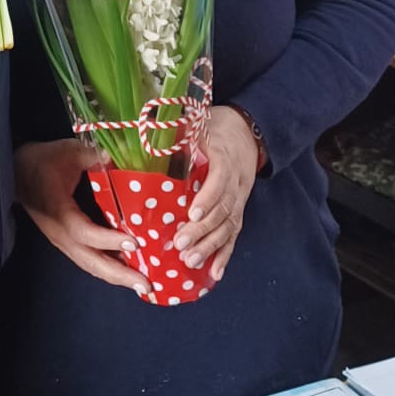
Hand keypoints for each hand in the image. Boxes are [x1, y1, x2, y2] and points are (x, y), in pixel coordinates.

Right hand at [14, 140, 152, 295]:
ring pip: (90, 264)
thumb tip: (113, 158)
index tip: (133, 243)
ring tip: (143, 285)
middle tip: (146, 284)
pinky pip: (89, 259)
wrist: (18, 174)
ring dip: (116, 276)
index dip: (107, 239)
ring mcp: (63, 240)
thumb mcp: (66, 151)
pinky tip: (129, 271)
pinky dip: (109, 268)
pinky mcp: (68, 242)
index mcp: (58, 210)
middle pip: (89, 260)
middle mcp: (60, 232)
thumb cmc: (43, 162)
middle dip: (118, 274)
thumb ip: (91, 155)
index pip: (83, 231)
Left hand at [173, 106, 259, 279]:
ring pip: (229, 226)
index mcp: (225, 157)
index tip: (192, 213)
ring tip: (191, 262)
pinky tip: (215, 273)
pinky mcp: (238, 210)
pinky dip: (225, 255)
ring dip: (211, 246)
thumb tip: (147, 132)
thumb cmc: (215, 127)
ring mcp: (239, 199)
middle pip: (223, 209)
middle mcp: (236, 181)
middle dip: (202, 230)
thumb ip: (178, 130)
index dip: (209, 198)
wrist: (247, 131)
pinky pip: (234, 235)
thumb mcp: (199, 122)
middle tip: (181, 244)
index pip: (220, 180)